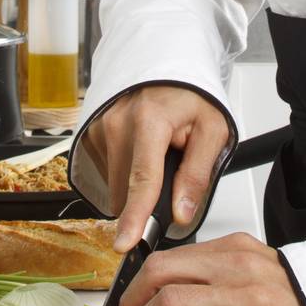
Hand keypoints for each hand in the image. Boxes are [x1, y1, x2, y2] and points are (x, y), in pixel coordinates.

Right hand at [84, 84, 231, 251]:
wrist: (167, 62)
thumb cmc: (191, 94)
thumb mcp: (212, 129)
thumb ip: (197, 174)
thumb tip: (181, 213)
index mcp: (150, 120)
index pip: (142, 180)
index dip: (134, 217)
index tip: (125, 243)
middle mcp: (118, 122)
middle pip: (125, 189)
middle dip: (147, 197)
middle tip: (172, 171)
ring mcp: (101, 126)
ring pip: (114, 184)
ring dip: (134, 183)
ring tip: (157, 154)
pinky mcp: (93, 131)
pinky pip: (107, 170)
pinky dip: (124, 170)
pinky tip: (141, 150)